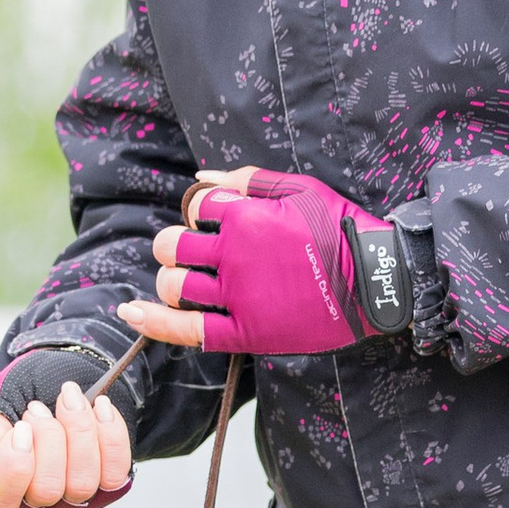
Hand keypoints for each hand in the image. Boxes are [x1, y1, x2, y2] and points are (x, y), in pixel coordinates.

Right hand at [0, 366, 133, 507]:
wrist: (60, 378)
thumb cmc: (21, 400)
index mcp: (1, 488)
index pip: (1, 503)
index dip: (12, 468)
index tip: (19, 429)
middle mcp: (38, 500)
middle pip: (46, 491)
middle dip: (47, 441)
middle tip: (37, 409)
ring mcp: (75, 494)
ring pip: (82, 483)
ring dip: (77, 431)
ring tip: (67, 397)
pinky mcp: (108, 481)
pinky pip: (115, 468)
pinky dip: (109, 432)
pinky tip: (98, 404)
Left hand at [121, 167, 407, 357]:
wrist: (377, 281)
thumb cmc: (340, 229)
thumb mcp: (300, 189)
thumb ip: (248, 180)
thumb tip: (204, 176)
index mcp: (245, 214)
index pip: (197, 206)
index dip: (201, 212)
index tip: (217, 221)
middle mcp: (233, 253)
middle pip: (173, 245)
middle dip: (174, 245)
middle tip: (190, 253)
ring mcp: (237, 294)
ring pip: (174, 284)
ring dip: (170, 279)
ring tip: (182, 280)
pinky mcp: (245, 331)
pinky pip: (187, 329)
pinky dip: (154, 322)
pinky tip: (131, 312)